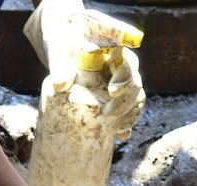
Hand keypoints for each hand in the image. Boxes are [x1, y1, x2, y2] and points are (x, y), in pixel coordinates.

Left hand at [24, 0, 144, 138]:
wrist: (63, 43)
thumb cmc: (63, 38)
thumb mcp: (60, 45)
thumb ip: (60, 62)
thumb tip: (61, 85)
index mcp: (116, 49)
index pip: (128, 64)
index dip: (124, 79)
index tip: (112, 92)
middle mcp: (121, 66)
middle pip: (135, 85)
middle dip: (125, 103)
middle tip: (107, 114)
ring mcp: (118, 82)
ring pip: (134, 99)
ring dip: (129, 116)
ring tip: (116, 131)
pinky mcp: (111, 96)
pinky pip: (124, 111)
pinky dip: (124, 124)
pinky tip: (120, 137)